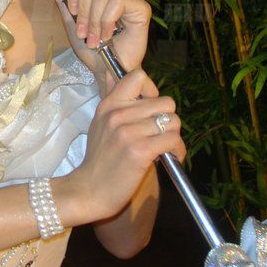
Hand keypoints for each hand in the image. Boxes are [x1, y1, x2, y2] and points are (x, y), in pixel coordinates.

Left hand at [43, 0, 150, 78]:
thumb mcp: (70, 17)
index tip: (73, 12)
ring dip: (94, 22)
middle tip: (84, 32)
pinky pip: (117, 2)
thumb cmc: (90, 47)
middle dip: (82, 12)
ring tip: (95, 39)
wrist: (106, 69)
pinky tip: (108, 36)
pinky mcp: (141, 6)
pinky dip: (107, 22)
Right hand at [69, 69, 185, 221]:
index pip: (138, 76)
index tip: (150, 110)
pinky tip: (170, 158)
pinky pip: (173, 140)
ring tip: (165, 149)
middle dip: (168, 120)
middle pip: (166, 103)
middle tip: (160, 134)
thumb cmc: (99, 159)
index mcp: (109, 104)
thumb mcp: (100, 123)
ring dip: (174, 138)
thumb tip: (128, 79)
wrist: (89, 190)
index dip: (152, 92)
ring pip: (173, 122)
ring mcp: (129, 132)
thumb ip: (117, 104)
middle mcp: (118, 114)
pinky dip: (177, 151)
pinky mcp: (140, 150)